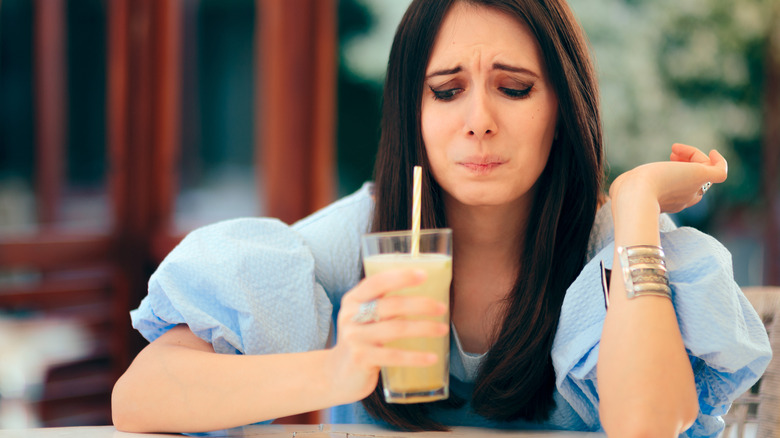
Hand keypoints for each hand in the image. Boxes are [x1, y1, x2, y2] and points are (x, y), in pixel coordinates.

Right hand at [325, 269, 447, 402]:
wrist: (337, 375)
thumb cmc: (361, 341)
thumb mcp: (364, 318)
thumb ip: (384, 305)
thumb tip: (426, 293)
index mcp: (353, 299)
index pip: (377, 282)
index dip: (401, 277)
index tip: (424, 275)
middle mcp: (351, 315)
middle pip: (392, 305)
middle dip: (421, 305)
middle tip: (442, 308)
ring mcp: (355, 337)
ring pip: (396, 328)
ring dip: (424, 328)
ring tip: (442, 329)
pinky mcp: (361, 358)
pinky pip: (394, 356)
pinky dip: (416, 357)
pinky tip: (432, 357)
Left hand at [609, 143, 727, 213]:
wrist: (634, 195)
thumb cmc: (626, 191)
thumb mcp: (625, 187)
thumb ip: (627, 187)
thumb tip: (620, 186)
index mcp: (668, 203)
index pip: (681, 190)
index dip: (676, 173)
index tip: (667, 159)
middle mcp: (683, 199)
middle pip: (694, 182)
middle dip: (686, 164)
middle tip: (673, 152)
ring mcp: (692, 188)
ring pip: (704, 173)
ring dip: (694, 157)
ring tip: (675, 149)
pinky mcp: (699, 177)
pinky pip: (720, 172)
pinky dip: (720, 162)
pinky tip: (712, 152)